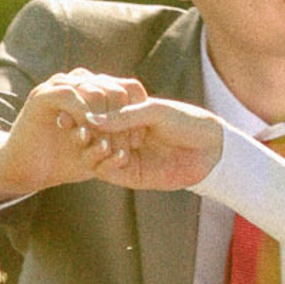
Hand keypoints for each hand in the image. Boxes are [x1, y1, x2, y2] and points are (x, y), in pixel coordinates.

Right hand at [0, 69, 148, 202]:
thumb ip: (121, 138)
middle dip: (122, 119)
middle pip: (116, 89)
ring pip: (96, 90)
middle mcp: (82, 83)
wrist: (27, 169)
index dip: (137, 114)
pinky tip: (85, 135)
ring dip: (104, 119)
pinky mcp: (43, 95)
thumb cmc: (68, 161)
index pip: (129, 90)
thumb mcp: (102, 150)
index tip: (137, 142)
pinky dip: (81, 114)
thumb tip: (146, 131)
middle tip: (123, 145)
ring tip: (105, 144)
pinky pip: (69, 94)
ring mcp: (62, 86)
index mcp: (98, 91)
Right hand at [75, 95, 226, 193]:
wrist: (211, 148)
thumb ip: (125, 116)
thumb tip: (91, 118)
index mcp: (126, 116)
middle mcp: (121, 136)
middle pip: (91, 135)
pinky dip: (107, 163)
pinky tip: (120, 155)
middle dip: (83, 132)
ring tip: (97, 142)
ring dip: (92, 149)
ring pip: (95, 154)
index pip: (97, 114)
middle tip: (75, 128)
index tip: (73, 108)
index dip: (84, 112)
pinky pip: (108, 171)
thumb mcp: (155, 113)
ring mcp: (124, 155)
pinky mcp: (130, 175)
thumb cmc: (186, 121)